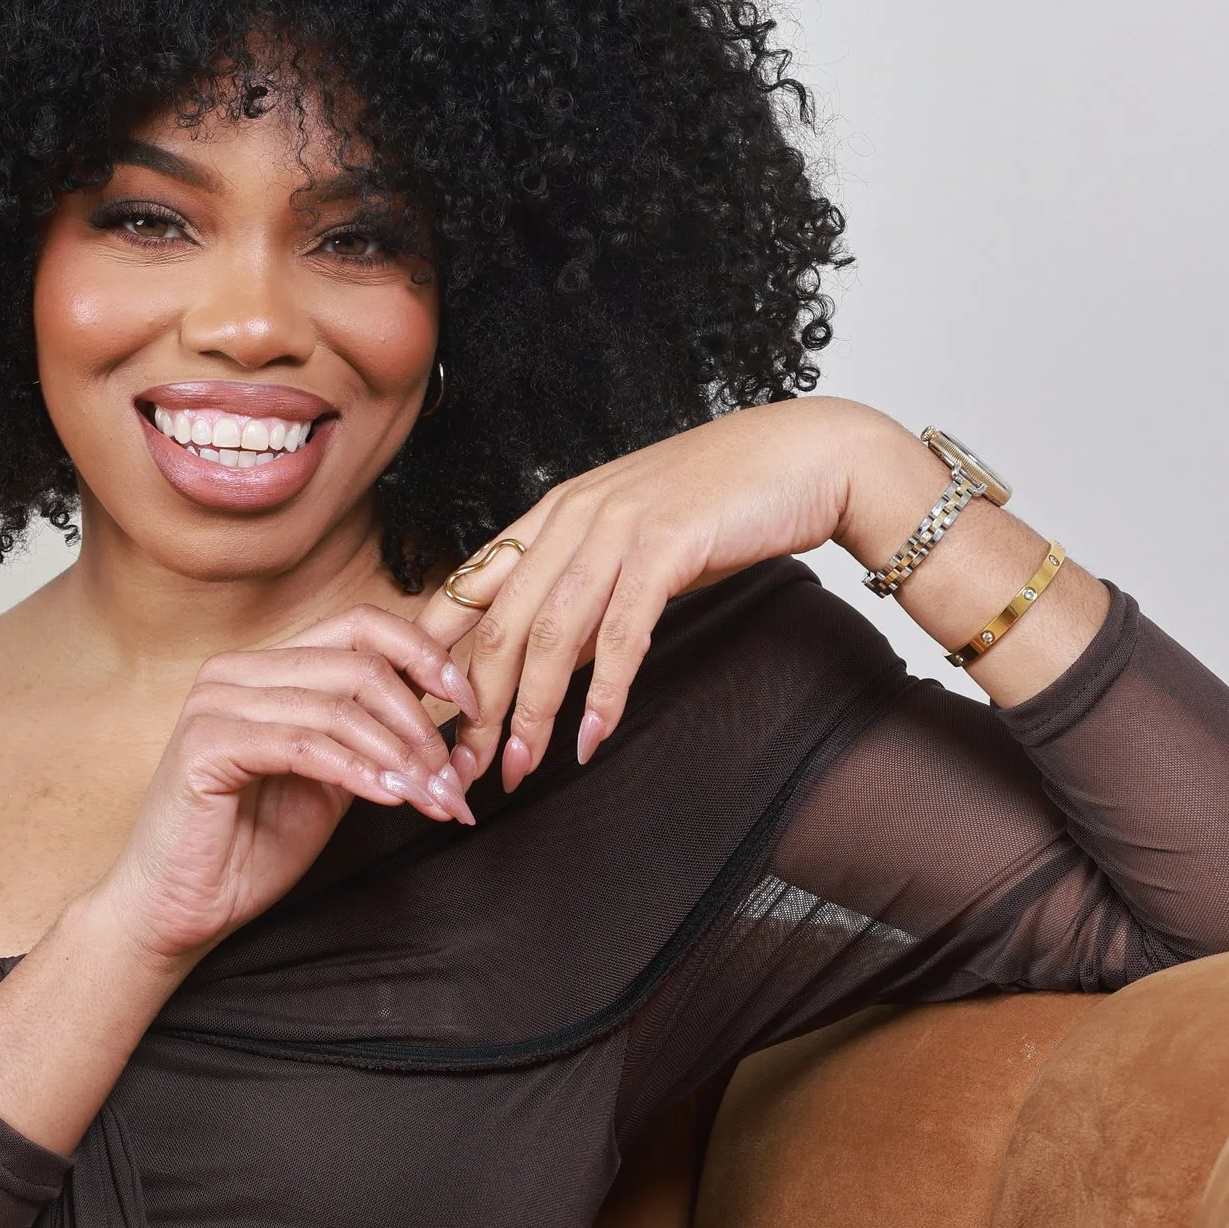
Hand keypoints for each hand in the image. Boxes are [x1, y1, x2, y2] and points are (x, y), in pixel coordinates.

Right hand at [91, 608, 479, 972]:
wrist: (178, 908)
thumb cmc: (246, 850)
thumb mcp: (330, 783)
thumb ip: (371, 741)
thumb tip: (445, 717)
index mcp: (265, 669)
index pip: (359, 626)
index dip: (423, 655)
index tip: (466, 703)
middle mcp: (236, 672)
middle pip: (359, 664)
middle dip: (420, 724)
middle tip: (453, 780)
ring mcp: (216, 703)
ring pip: (339, 706)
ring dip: (400, 757)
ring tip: (432, 800)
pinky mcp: (206, 745)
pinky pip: (305, 746)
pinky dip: (358, 772)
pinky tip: (390, 799)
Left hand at [422, 395, 891, 786]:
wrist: (808, 457)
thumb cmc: (724, 504)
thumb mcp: (633, 543)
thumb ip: (586, 590)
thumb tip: (550, 658)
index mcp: (553, 514)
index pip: (471, 589)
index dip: (436, 656)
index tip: (420, 717)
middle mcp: (573, 516)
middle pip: (498, 624)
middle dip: (473, 708)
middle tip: (457, 769)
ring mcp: (618, 527)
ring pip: (551, 634)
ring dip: (530, 712)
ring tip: (516, 769)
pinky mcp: (668, 544)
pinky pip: (622, 632)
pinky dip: (603, 692)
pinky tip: (591, 738)